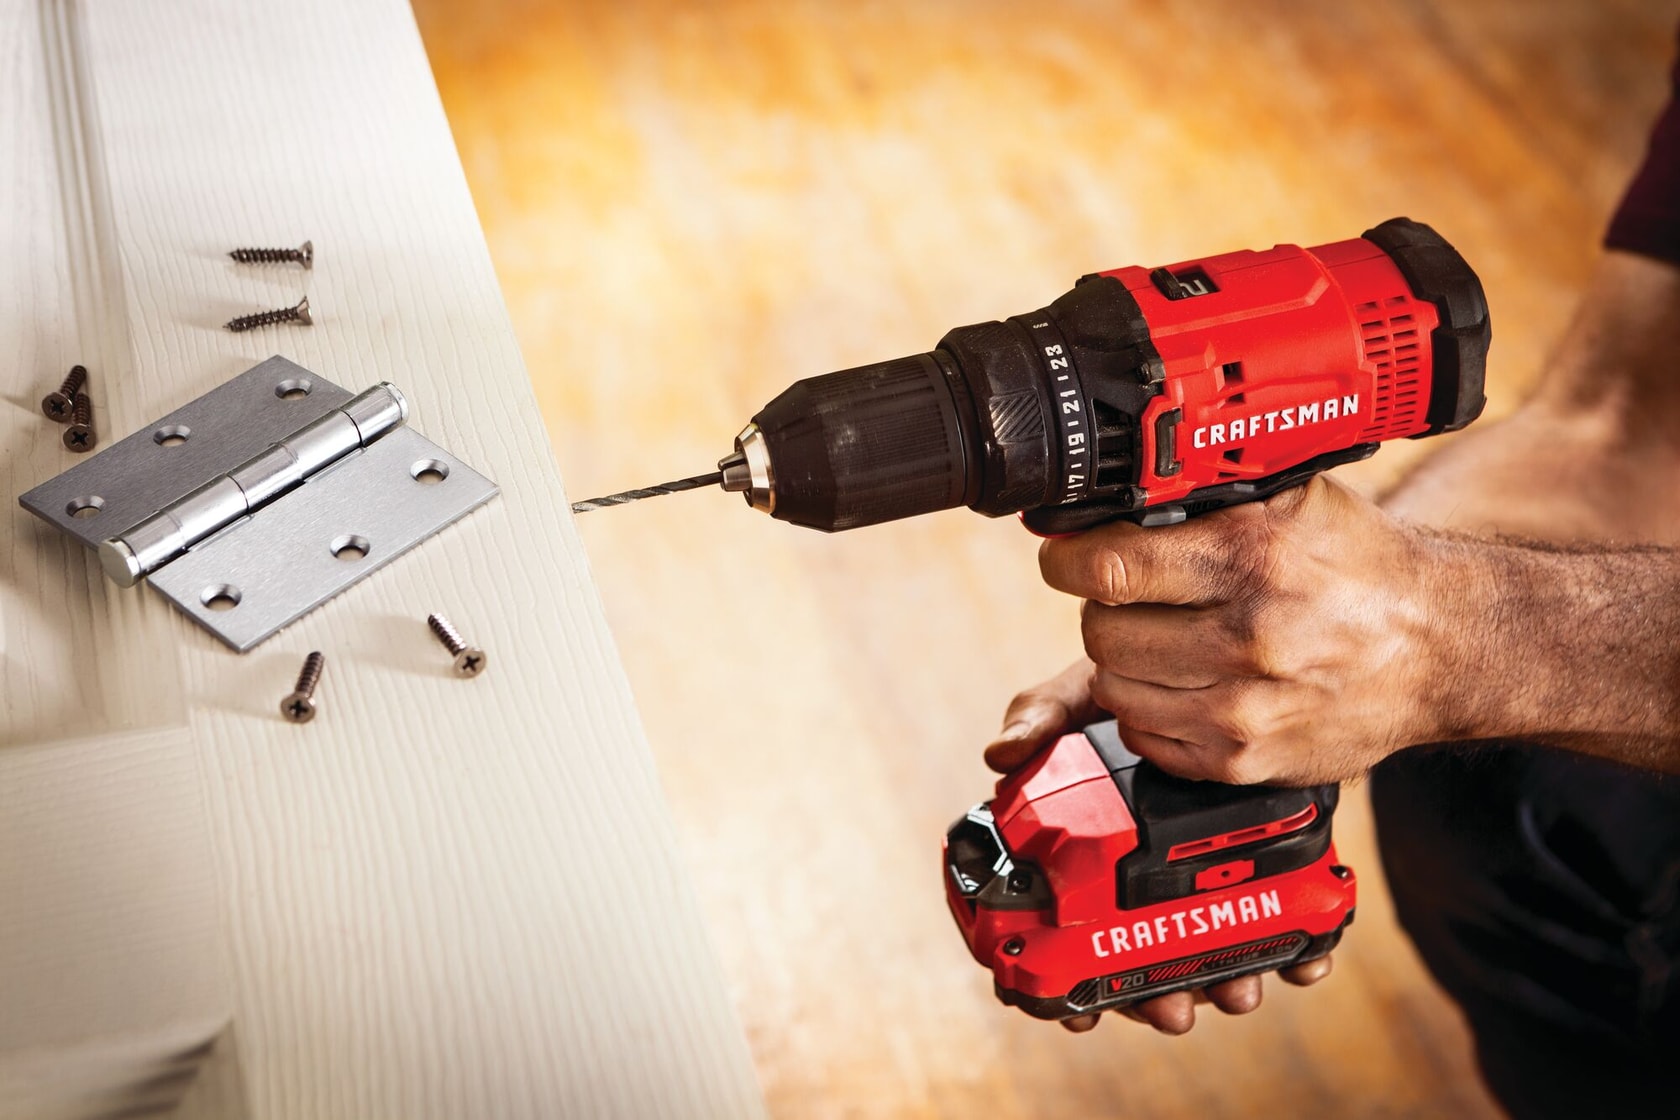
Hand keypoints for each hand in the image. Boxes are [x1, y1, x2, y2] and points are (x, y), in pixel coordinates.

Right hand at [984, 663, 1333, 1033]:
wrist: (1245, 652)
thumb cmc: (1147, 676)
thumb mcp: (1091, 693)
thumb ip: (1045, 716)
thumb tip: (999, 755)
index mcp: (1087, 843)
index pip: (1063, 927)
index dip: (1062, 978)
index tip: (1075, 1012)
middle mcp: (1140, 869)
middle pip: (1134, 960)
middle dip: (1151, 999)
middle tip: (1171, 1010)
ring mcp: (1202, 870)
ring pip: (1203, 950)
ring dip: (1219, 984)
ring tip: (1237, 990)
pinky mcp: (1264, 860)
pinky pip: (1277, 921)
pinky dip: (1293, 948)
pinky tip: (1305, 959)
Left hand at [1035, 476, 1462, 785]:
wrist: (1444, 646)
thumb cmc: (1359, 565)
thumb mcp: (1292, 498)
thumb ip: (1203, 492)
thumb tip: (1104, 497)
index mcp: (1251, 560)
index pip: (1107, 567)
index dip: (1069, 560)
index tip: (1067, 557)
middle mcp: (1248, 638)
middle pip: (1101, 630)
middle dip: (1106, 608)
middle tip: (1138, 597)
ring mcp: (1245, 710)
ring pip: (1115, 689)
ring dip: (1126, 662)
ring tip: (1167, 638)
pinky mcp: (1246, 762)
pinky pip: (1145, 739)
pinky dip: (1150, 711)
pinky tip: (1188, 683)